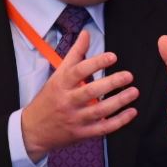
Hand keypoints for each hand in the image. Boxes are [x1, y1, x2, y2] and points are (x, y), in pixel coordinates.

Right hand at [21, 29, 137, 161]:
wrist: (32, 130)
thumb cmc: (48, 98)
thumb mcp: (57, 75)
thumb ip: (74, 54)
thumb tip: (86, 33)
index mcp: (60, 84)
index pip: (78, 71)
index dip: (96, 63)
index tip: (112, 56)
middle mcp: (67, 101)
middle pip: (90, 91)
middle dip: (111, 83)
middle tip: (128, 75)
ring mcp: (75, 118)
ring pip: (99, 111)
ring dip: (119, 102)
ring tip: (134, 92)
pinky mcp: (82, 133)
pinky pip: (103, 128)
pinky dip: (119, 121)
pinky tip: (131, 112)